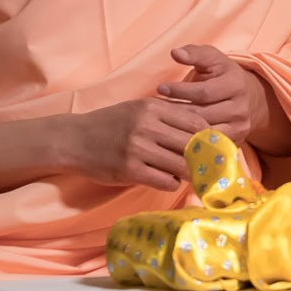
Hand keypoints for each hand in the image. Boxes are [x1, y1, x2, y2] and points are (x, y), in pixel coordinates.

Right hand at [67, 97, 209, 191]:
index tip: (216, 147)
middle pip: (192, 143)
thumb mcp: (138, 108)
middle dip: (205, 157)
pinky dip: (172, 183)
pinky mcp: (130, 169)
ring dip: (190, 173)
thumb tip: (203, 126)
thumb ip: (167, 114)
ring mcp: (138, 148)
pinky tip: (169, 180)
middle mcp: (147, 125)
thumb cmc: (110, 123)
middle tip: (211, 167)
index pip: (195, 121)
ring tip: (193, 177)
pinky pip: (165, 180)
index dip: (210, 136)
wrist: (74, 139)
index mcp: (152, 107)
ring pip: (181, 165)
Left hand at [156, 44, 255, 146]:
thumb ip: (194, 53)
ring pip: (205, 132)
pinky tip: (175, 133)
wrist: (246, 95)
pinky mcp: (237, 141)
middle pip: (203, 114)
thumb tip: (175, 53)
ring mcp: (240, 127)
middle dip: (177, 111)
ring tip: (162, 121)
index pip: (203, 92)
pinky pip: (209, 144)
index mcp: (236, 84)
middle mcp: (241, 107)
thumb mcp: (211, 58)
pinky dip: (191, 140)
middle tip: (155, 109)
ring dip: (181, 127)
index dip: (180, 91)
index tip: (160, 88)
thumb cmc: (220, 73)